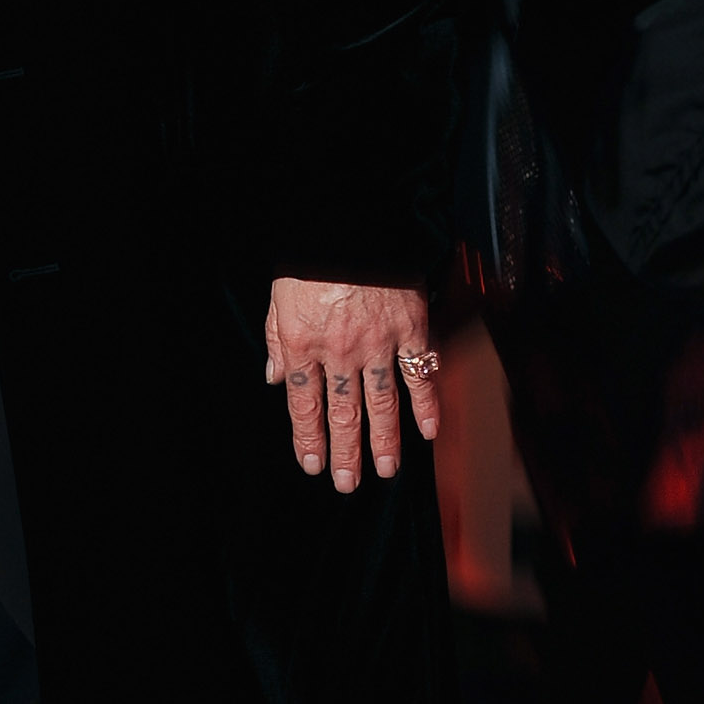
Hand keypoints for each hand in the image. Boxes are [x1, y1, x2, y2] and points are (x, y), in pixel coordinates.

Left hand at [265, 278, 438, 491]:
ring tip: (387, 471)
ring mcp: (378, 342)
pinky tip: (430, 430)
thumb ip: (276, 341)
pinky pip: (419, 373)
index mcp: (301, 343)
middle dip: (344, 452)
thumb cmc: (309, 259)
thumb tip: (273, 379)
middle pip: (342, 412)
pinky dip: (427, 403)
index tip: (312, 465)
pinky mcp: (410, 327)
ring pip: (382, 402)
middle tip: (348, 483)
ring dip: (385, 440)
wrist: (348, 219)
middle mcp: (339, 350)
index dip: (308, 437)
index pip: (303, 403)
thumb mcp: (278, 298)